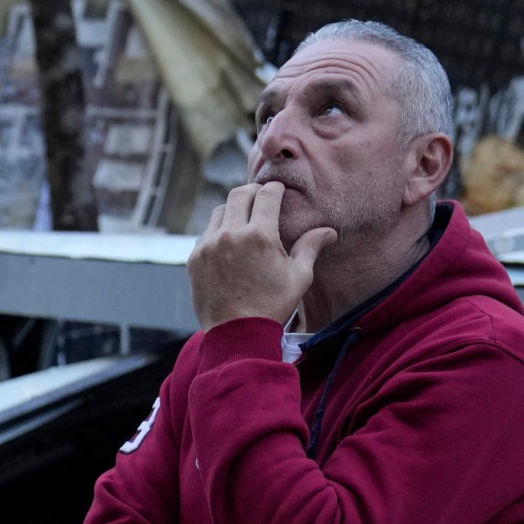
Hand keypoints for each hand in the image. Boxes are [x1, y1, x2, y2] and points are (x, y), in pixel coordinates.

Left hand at [189, 181, 336, 326]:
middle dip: (252, 192)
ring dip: (233, 210)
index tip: (278, 191)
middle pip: (239, 194)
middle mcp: (230, 234)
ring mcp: (208, 245)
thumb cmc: (273, 306)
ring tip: (244, 220)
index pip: (266, 194)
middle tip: (261, 198)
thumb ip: (310, 247)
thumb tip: (329, 231)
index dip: (275, 188)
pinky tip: (228, 241)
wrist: (237, 335)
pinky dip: (218, 230)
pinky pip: (206, 233)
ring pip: (219, 211)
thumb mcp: (299, 277)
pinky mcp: (194, 258)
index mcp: (259, 235)